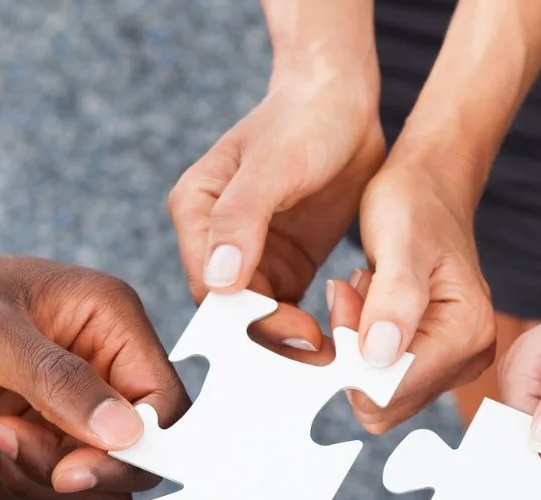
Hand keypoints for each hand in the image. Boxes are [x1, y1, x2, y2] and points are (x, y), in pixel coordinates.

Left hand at [0, 98, 181, 499]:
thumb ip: (60, 382)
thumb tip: (129, 432)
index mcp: (109, 322)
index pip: (164, 408)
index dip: (131, 451)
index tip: (69, 465)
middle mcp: (99, 367)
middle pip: (133, 460)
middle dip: (72, 470)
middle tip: (7, 441)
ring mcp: (63, 410)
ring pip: (89, 489)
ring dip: (36, 482)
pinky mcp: (28, 441)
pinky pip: (45, 495)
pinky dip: (9, 490)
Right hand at [169, 68, 387, 352]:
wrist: (344, 98)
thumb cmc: (303, 118)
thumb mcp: (272, 165)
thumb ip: (240, 219)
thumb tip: (218, 280)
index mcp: (196, 213)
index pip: (211, 289)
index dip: (248, 320)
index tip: (297, 334)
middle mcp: (216, 240)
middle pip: (235, 312)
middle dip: (272, 339)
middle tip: (319, 359)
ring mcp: (252, 255)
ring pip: (262, 318)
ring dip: (292, 342)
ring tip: (331, 358)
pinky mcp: (286, 263)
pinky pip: (290, 310)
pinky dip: (310, 330)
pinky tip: (338, 344)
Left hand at [341, 162, 496, 430]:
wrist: (430, 188)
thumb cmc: (415, 204)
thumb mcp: (400, 240)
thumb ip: (394, 299)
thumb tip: (379, 356)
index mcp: (467, 332)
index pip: (392, 389)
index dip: (352, 357)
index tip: (346, 296)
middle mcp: (469, 356)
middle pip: (386, 402)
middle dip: (354, 355)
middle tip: (353, 293)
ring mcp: (454, 362)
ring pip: (380, 394)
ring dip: (356, 349)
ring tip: (365, 293)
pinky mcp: (437, 360)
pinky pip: (383, 380)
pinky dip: (363, 348)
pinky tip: (371, 306)